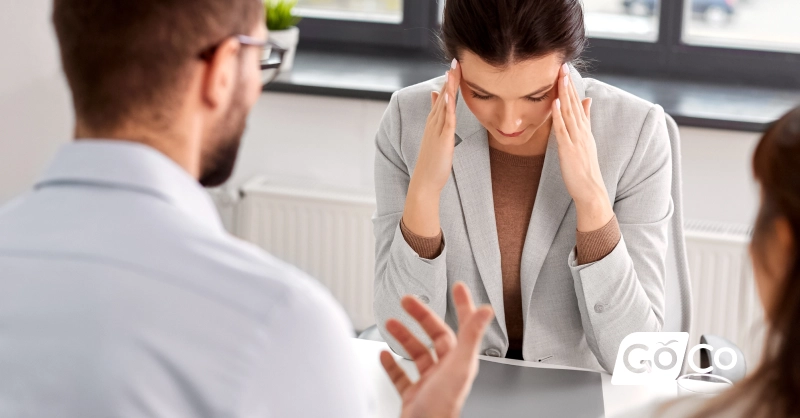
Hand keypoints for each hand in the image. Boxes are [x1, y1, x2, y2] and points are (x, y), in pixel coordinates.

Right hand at [380, 282, 493, 417]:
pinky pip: (402, 377)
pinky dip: (392, 365)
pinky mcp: (414, 397)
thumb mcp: (458, 366)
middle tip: (408, 301)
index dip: (463, 306)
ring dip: (404, 337)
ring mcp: (430, 384)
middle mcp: (446, 372)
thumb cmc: (440, 409)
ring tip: (391, 323)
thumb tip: (486, 310)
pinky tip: (385, 355)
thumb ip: (471, 336)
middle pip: (436, 337)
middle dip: (421, 317)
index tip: (459, 289)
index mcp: (460, 362)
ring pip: (417, 354)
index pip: (465, 327)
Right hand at [402, 59, 461, 236]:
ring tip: (452, 70)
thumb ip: (438, 122)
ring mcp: (437, 131)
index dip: (449, 82)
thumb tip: (438, 106)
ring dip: (448, 87)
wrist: (425, 182)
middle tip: (455, 60)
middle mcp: (434, 124)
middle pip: (442, 96)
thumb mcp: (436, 139)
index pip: (442, 98)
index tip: (454, 66)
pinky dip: (446, 107)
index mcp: (434, 123)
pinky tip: (448, 95)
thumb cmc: (433, 163)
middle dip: (449, 79)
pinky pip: (446, 120)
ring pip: (444, 105)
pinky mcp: (442, 139)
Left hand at [552, 63, 613, 231]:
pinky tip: (555, 102)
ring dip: (564, 94)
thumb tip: (587, 101)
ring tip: (560, 77)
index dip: (571, 87)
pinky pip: (564, 129)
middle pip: (574, 104)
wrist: (592, 191)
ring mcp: (577, 140)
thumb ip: (585, 122)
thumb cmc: (585, 170)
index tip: (565, 71)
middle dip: (568, 84)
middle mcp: (582, 132)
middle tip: (562, 65)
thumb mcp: (586, 142)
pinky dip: (559, 115)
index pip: (577, 104)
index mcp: (585, 130)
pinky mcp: (569, 149)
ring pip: (569, 113)